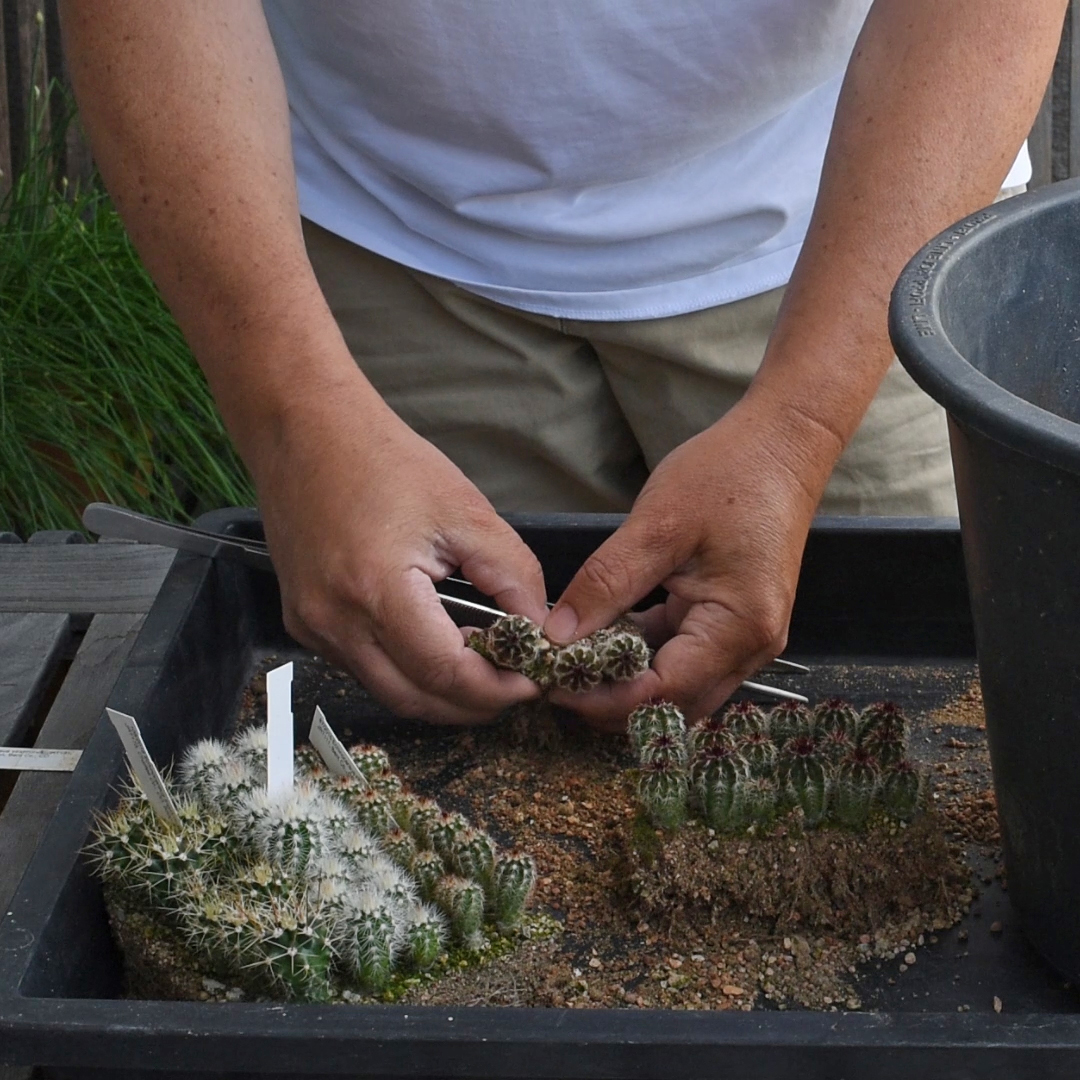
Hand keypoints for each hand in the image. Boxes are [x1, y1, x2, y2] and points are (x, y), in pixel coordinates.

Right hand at [253, 376, 547, 723]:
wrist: (305, 431)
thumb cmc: (382, 460)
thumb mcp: (465, 511)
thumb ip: (513, 574)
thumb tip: (541, 627)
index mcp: (376, 590)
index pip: (445, 673)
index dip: (496, 688)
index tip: (532, 679)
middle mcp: (335, 622)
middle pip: (416, 700)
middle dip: (473, 704)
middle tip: (515, 682)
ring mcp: (313, 627)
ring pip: (388, 692)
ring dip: (439, 692)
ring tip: (482, 664)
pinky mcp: (303, 623)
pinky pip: (362, 669)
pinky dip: (405, 671)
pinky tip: (436, 644)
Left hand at [542, 397, 824, 729]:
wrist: (780, 444)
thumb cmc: (726, 475)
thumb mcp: (657, 525)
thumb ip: (606, 583)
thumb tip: (557, 635)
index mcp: (737, 627)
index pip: (662, 693)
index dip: (603, 699)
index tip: (553, 683)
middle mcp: (750, 648)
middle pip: (673, 704)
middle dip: (612, 702)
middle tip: (556, 678)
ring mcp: (745, 639)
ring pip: (678, 688)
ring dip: (626, 684)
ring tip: (573, 663)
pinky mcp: (732, 623)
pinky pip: (683, 659)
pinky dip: (643, 658)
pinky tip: (604, 641)